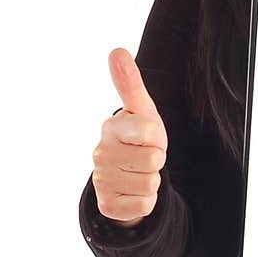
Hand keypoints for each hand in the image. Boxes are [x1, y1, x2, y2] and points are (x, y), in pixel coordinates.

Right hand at [91, 50, 168, 225]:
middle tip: (144, 158)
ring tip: (139, 174)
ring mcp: (101, 180)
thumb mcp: (141, 111)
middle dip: (156, 161)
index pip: (150, 132)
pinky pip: (144, 205)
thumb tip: (117, 51)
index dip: (157, 137)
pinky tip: (134, 192)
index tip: (147, 138)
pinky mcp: (107, 205)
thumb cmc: (138, 139)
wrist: (127, 177)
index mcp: (111, 127)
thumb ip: (131, 84)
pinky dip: (145, 201)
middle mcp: (100, 153)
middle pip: (153, 161)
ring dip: (151, 181)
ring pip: (150, 184)